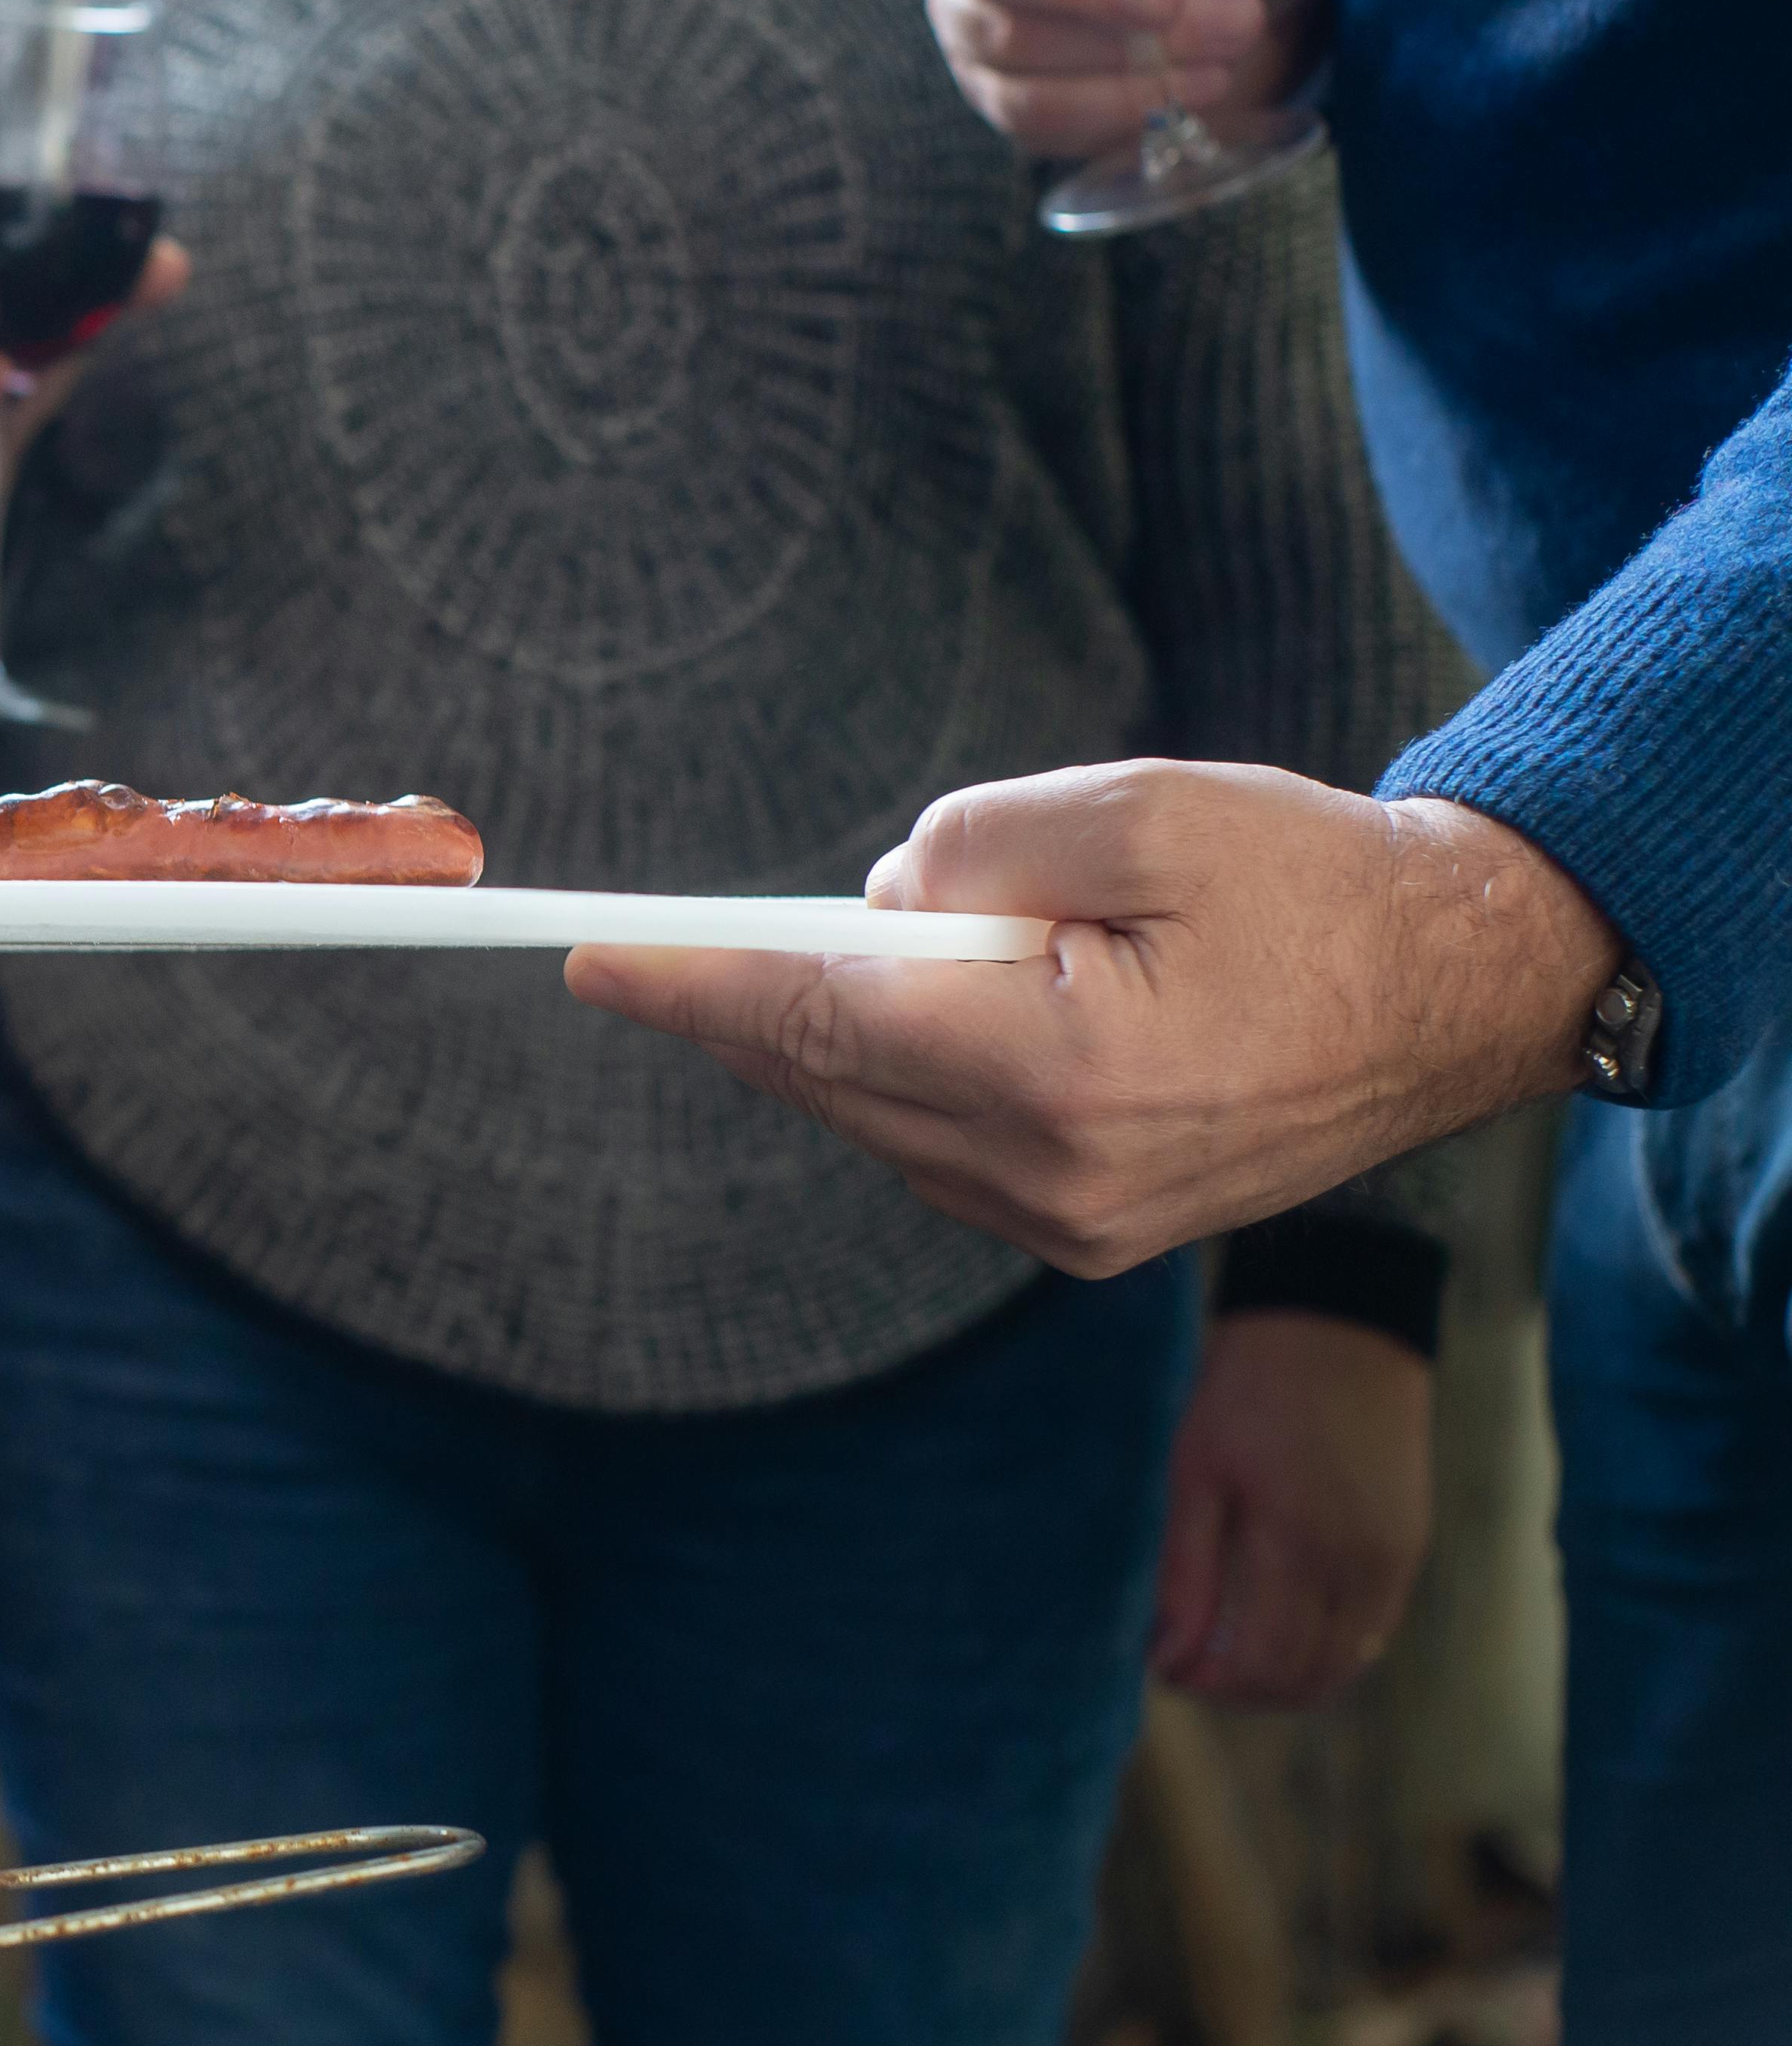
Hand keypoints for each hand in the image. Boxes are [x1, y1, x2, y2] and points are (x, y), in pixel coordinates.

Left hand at [565, 761, 1619, 1276]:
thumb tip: (878, 904)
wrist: (1457, 995)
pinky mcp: (1087, 1236)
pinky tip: (989, 1012)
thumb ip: (981, 845)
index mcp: (1065, 1070)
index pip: (819, 1021)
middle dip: (767, 997)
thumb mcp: (1143, 808)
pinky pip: (938, 1149)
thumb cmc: (1311, 883)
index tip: (588, 960)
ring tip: (968, 951)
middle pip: (831, 1077)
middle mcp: (1054, 1175)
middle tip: (691, 938)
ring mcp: (1070, 1225)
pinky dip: (923, 1076)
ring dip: (868, 1031)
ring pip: (877, 1117)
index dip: (692, 985)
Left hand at [1154, 1310, 1434, 1707]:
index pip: (1259, 1661)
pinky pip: (1372, 1631)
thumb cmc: (1250, 1394)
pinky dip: (1327, 1651)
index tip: (1168, 1670)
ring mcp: (1394, 1559)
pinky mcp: (1411, 1548)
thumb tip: (1168, 1658)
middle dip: (1242, 1691)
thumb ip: (1186, 1574)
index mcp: (1295, 1543)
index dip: (1209, 1684)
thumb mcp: (1196, 1473)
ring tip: (1229, 1656)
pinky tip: (1281, 1630)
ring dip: (1286, 1680)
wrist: (1339, 1329)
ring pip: (1346, 1665)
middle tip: (1192, 1669)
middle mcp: (1357, 1563)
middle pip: (1305, 1677)